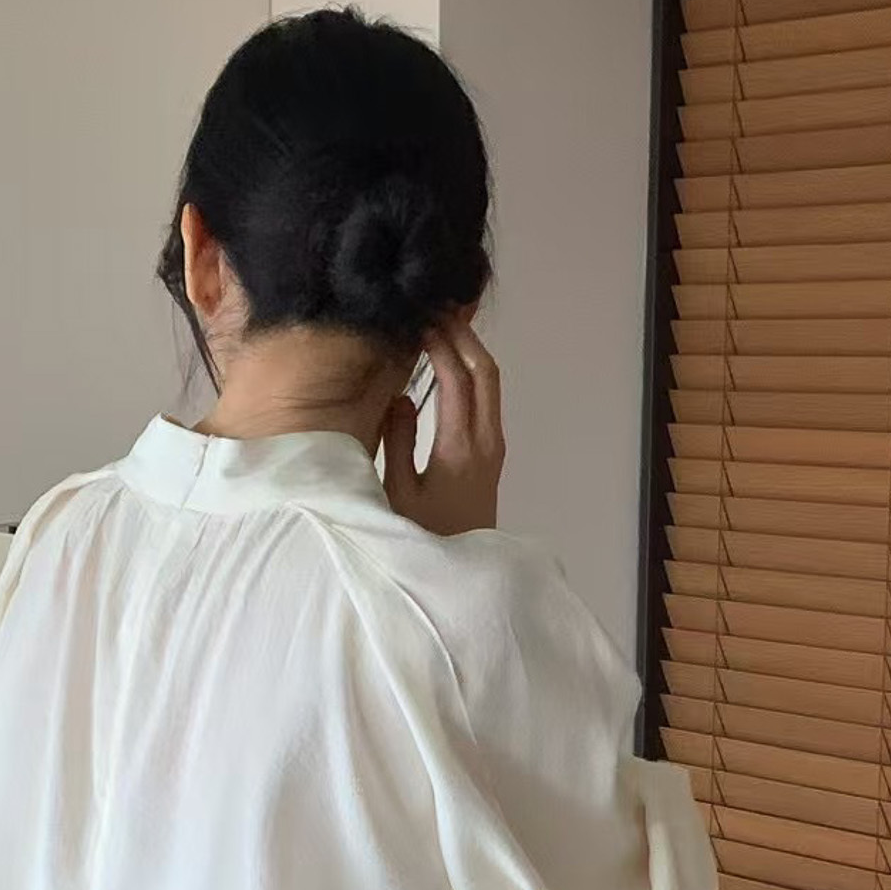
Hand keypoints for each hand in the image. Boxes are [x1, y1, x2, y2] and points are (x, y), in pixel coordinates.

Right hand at [382, 318, 503, 535]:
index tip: (418, 316)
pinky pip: (487, 402)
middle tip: (435, 307)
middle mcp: (486, 442)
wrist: (463, 582)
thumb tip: (402, 394)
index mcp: (461, 448)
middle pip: (486, 373)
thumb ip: (398, 438)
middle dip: (463, 335)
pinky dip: (471, 375)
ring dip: (470, 353)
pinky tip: (448, 367)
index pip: (457, 379)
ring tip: (441, 326)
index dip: (439, 342)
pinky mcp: (492, 457)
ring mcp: (494, 449)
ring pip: (491, 386)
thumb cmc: (421, 541)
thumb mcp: (397, 492)